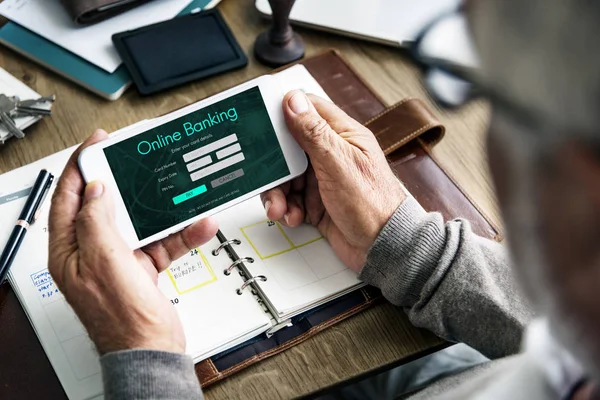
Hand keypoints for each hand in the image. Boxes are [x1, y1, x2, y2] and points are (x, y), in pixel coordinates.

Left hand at [48, 130, 218, 354]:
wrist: (152, 349)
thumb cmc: (122, 320)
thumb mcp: (105, 261)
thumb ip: (97, 221)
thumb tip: (96, 190)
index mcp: (70, 250)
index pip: (68, 198)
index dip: (80, 167)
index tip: (97, 144)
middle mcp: (92, 252)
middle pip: (106, 205)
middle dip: (124, 182)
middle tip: (137, 160)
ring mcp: (119, 260)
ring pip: (140, 222)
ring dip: (164, 210)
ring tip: (180, 194)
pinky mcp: (144, 267)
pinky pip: (163, 242)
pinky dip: (182, 233)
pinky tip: (200, 225)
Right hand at [261, 91, 405, 271]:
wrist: (382, 249)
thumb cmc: (374, 206)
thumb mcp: (339, 164)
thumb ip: (314, 133)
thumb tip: (293, 101)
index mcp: (343, 135)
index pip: (307, 109)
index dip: (283, 112)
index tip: (262, 122)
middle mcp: (331, 154)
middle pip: (288, 147)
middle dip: (274, 165)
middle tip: (269, 177)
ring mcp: (322, 178)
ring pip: (285, 175)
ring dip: (277, 192)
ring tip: (280, 207)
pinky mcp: (315, 201)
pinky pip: (289, 198)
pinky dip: (286, 208)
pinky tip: (293, 216)